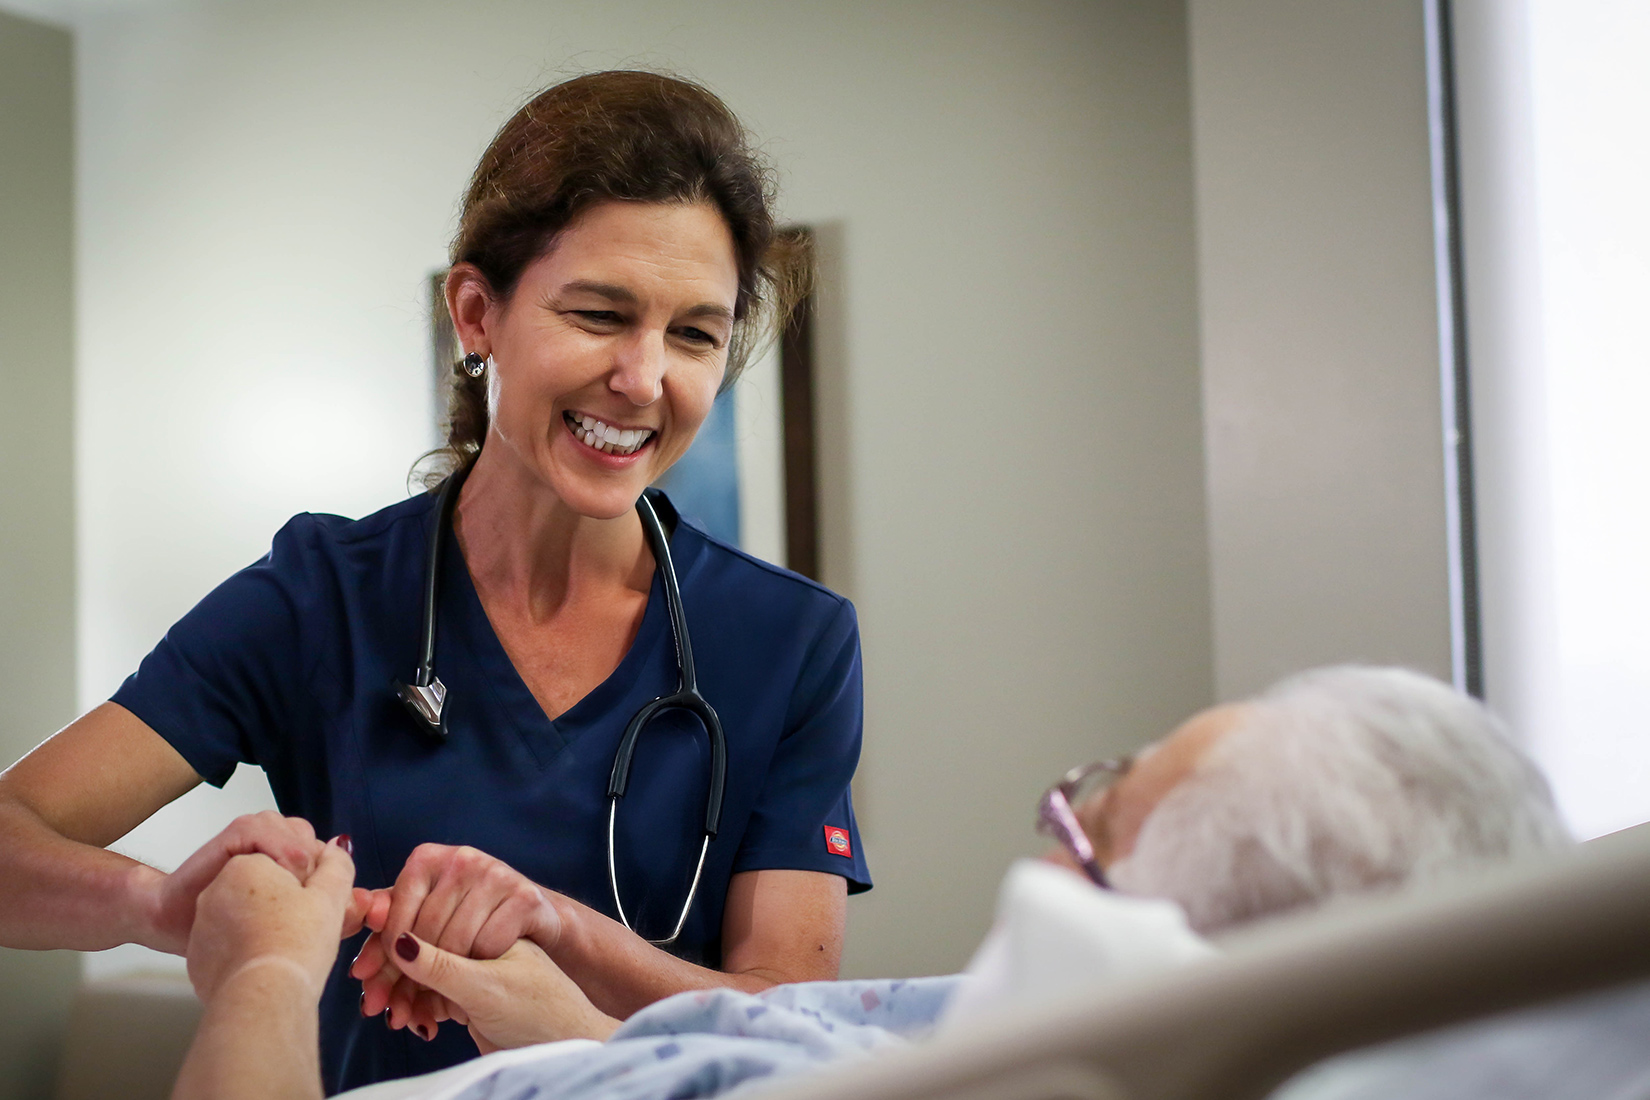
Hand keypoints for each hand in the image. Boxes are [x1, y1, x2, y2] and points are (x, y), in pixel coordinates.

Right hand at [149, 812, 330, 954]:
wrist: (176, 923)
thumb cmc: (228, 927)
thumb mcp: (289, 926)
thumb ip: (329, 913)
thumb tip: (367, 902)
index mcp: (299, 859)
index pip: (336, 861)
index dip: (335, 886)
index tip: (332, 916)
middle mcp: (285, 839)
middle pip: (324, 847)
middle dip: (319, 877)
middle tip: (306, 909)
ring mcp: (262, 831)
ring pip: (302, 836)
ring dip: (300, 867)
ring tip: (285, 900)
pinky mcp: (239, 831)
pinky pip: (270, 832)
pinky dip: (278, 854)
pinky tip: (272, 882)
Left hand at [185, 836, 355, 1003]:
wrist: (262, 999)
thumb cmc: (297, 942)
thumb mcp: (330, 895)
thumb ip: (336, 864)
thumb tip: (336, 848)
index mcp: (245, 865)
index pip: (285, 861)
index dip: (308, 881)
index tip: (319, 904)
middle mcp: (216, 890)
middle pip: (263, 888)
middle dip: (285, 902)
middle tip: (309, 927)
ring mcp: (203, 926)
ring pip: (246, 917)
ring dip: (266, 926)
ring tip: (290, 949)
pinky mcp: (200, 959)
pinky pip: (230, 947)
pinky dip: (248, 952)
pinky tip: (268, 965)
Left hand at [352, 844, 562, 1036]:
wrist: (529, 916)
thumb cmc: (465, 915)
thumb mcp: (423, 913)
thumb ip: (389, 919)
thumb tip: (358, 927)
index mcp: (427, 858)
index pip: (394, 914)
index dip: (385, 956)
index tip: (380, 985)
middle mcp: (461, 858)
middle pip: (425, 932)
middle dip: (413, 977)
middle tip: (405, 1008)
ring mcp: (496, 873)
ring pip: (456, 942)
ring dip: (448, 978)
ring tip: (440, 1000)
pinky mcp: (525, 895)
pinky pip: (490, 944)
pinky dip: (483, 966)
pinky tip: (479, 974)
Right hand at [387, 932, 616, 1052]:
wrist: (565, 1048)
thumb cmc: (540, 1011)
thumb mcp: (485, 987)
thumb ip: (441, 965)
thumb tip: (397, 941)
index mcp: (487, 914)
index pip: (426, 914)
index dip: (393, 941)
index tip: (368, 968)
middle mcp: (477, 933)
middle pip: (415, 943)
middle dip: (392, 975)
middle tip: (372, 1002)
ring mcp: (471, 962)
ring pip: (417, 970)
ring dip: (402, 994)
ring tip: (398, 1019)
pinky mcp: (468, 992)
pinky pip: (428, 993)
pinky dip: (417, 1007)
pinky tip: (416, 1022)